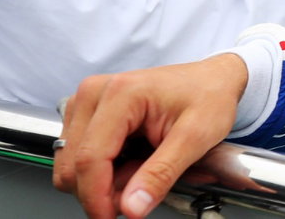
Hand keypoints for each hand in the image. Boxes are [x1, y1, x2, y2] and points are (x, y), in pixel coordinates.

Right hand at [53, 53, 247, 218]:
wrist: (213, 79)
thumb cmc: (209, 96)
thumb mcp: (196, 137)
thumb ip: (162, 174)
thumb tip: (132, 207)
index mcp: (121, 93)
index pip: (89, 159)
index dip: (97, 198)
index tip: (112, 218)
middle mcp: (95, 93)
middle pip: (73, 166)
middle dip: (103, 190)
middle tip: (143, 189)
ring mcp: (87, 102)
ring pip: (71, 164)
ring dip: (104, 179)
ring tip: (143, 166)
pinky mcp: (86, 113)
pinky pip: (78, 156)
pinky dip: (103, 169)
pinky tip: (132, 158)